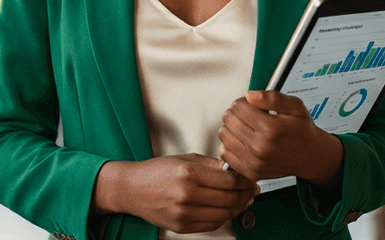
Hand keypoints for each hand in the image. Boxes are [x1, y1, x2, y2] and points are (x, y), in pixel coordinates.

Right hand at [91, 154, 256, 233]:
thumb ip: (211, 164)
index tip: (250, 178)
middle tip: (252, 190)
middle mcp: (187, 194)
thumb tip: (235, 169)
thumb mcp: (185, 158)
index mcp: (189, 173)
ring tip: (243, 200)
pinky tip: (227, 210)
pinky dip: (224, 217)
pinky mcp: (182, 226)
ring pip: (224, 214)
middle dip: (246, 194)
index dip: (245, 180)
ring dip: (239, 207)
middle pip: (230, 198)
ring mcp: (184, 213)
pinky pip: (212, 225)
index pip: (229, 180)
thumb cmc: (156, 171)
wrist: (132, 189)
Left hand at [219, 91, 343, 185]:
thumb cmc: (302, 131)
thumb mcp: (295, 107)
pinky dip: (230, 145)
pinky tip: (242, 141)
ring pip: (224, 135)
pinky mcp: (251, 172)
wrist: (311, 156)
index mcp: (271, 128)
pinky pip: (225, 153)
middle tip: (247, 115)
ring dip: (231, 128)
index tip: (250, 105)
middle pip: (229, 120)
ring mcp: (255, 162)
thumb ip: (272, 97)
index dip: (242, 101)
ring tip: (245, 127)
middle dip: (235, 113)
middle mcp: (261, 147)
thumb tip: (250, 95)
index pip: (238, 107)